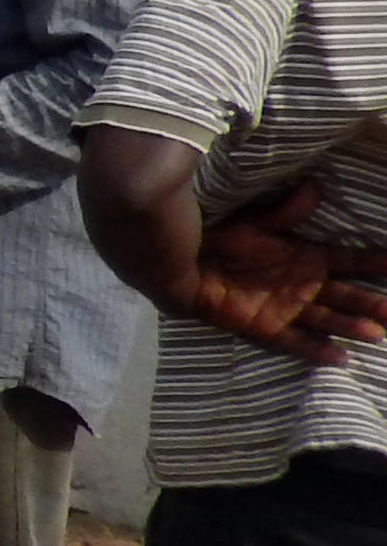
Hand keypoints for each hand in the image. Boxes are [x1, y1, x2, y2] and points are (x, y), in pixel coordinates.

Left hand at [177, 182, 386, 365]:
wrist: (179, 261)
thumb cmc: (219, 236)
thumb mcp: (256, 223)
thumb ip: (286, 212)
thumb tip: (315, 188)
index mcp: (305, 257)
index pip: (350, 262)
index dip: (377, 264)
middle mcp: (301, 285)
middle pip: (346, 296)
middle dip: (372, 304)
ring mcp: (285, 308)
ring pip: (327, 320)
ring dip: (351, 327)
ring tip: (377, 334)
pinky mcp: (263, 326)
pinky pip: (294, 341)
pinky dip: (316, 350)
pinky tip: (341, 357)